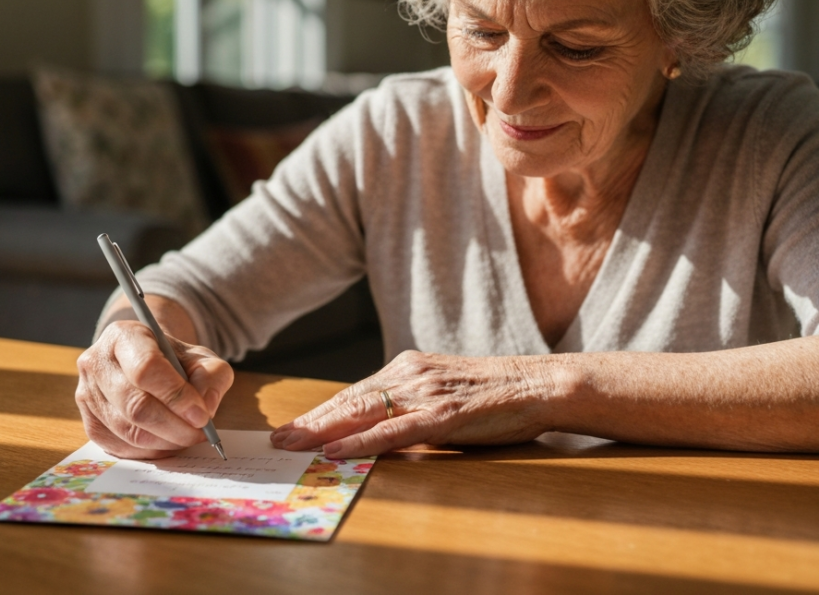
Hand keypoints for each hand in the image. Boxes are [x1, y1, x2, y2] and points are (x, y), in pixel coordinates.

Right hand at [76, 320, 233, 458]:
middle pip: (135, 405)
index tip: (201, 415)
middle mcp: (97, 362)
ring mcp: (87, 395)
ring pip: (129, 432)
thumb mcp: (200, 357)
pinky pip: (122, 448)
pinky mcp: (90, 424)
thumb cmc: (173, 360)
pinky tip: (168, 441)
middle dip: (175, 426)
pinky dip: (152, 451)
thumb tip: (205, 407)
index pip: (146, 368)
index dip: (176, 396)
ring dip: (166, 441)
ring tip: (188, 436)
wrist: (146, 365)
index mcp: (123, 336)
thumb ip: (211, 376)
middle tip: (200, 433)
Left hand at [269, 351, 556, 457]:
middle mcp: (411, 374)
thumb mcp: (445, 391)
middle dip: (310, 421)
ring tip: (293, 445)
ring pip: (363, 413)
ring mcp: (425, 393)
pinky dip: (361, 442)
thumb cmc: (497, 394)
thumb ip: (413, 403)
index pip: (356, 392)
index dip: (322, 411)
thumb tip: (382, 426)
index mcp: (410, 367)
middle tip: (278, 439)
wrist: (540, 383)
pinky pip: (393, 431)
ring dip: (323, 430)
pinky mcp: (442, 415)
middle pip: (350, 400)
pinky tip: (336, 450)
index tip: (294, 427)